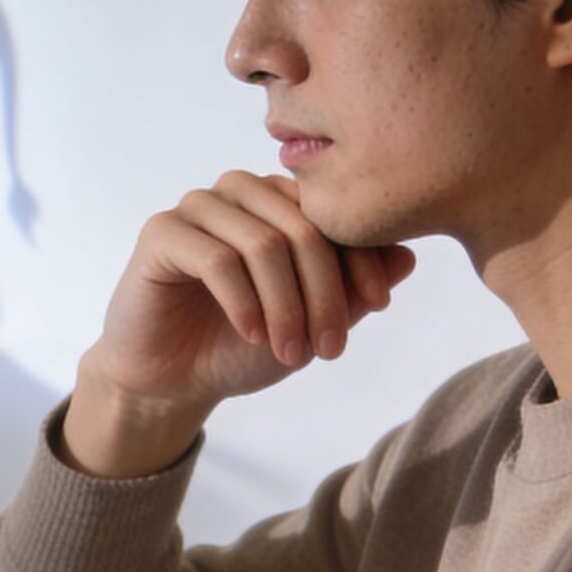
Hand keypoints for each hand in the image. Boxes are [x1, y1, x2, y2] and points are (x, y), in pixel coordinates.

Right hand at [68, 171, 415, 476]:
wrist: (174, 378)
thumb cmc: (241, 345)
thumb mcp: (311, 321)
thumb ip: (354, 290)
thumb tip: (409, 256)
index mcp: (279, 201)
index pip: (334, 212)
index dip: (362, 256)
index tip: (377, 306)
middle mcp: (241, 192)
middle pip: (302, 226)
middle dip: (324, 293)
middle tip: (330, 349)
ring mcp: (199, 207)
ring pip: (262, 242)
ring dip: (286, 306)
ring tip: (293, 353)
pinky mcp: (162, 232)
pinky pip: (216, 259)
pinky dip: (244, 303)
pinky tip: (253, 335)